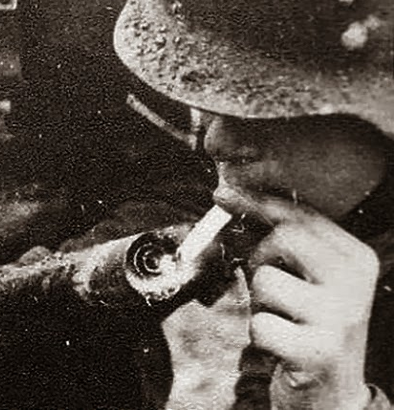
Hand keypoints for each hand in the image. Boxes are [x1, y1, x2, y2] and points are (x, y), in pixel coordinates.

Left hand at [243, 194, 377, 409]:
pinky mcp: (319, 352)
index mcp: (356, 257)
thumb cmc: (309, 325)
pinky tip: (282, 347)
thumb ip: (277, 238)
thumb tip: (227, 195)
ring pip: (266, 279)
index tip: (224, 193)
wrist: (334, 397)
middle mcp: (355, 282)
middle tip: (269, 288)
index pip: (302, 214)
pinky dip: (260, 336)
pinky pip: (261, 324)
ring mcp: (340, 317)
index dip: (258, 201)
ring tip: (282, 320)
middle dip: (261, 257)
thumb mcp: (306, 277)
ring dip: (260, 302)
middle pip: (284, 236)